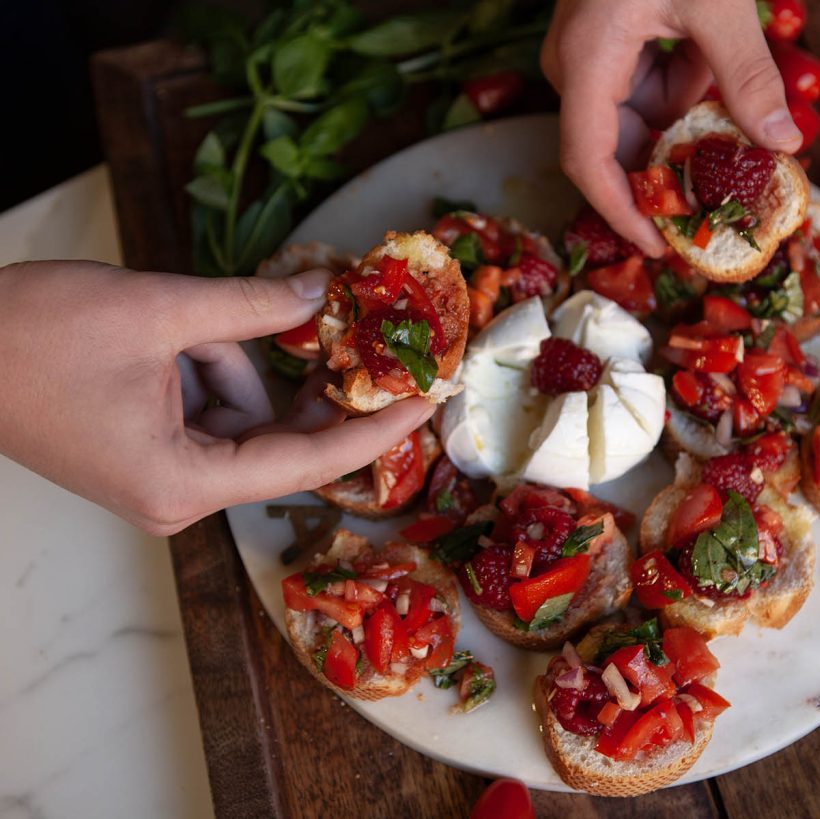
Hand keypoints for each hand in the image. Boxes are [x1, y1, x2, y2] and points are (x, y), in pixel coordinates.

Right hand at [0, 261, 434, 534]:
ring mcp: (163, 479)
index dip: (373, 432)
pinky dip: (210, 369)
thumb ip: (249, 307)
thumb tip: (320, 293)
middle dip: (307, 385)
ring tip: (181, 325)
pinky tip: (173, 338)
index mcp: (182, 483)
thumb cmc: (30, 337)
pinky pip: (212, 412)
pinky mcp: (150, 455)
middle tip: (361, 339)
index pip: (307, 463)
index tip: (425, 405)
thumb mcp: (155, 311)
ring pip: (243, 415)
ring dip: (233, 361)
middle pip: (278, 441)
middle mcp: (177, 497)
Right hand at [542, 0, 802, 255]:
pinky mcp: (610, 41)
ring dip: (685, 124)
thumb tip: (782, 144)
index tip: (659, 247)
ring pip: (636, 117)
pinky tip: (713, 68)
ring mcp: (591, 55)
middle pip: (614, 147)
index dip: (621, 213)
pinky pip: (645, 86)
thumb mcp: (716, 3)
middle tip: (718, 196)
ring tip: (730, 121)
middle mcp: (577, 67)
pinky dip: (683, 89)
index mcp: (587, 63)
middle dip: (668, 170)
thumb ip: (747, 75)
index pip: (588, 163)